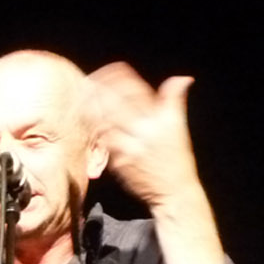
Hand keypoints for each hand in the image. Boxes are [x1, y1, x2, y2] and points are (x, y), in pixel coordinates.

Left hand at [87, 62, 202, 209]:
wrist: (173, 192)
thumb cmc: (176, 159)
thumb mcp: (179, 127)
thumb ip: (174, 101)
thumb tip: (182, 79)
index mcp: (160, 119)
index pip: (135, 89)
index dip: (119, 77)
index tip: (108, 71)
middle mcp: (145, 131)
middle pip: (116, 104)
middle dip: (99, 90)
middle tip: (87, 81)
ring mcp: (130, 148)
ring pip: (105, 122)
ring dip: (91, 109)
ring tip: (82, 98)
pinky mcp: (119, 163)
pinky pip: (102, 142)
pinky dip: (94, 130)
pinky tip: (86, 121)